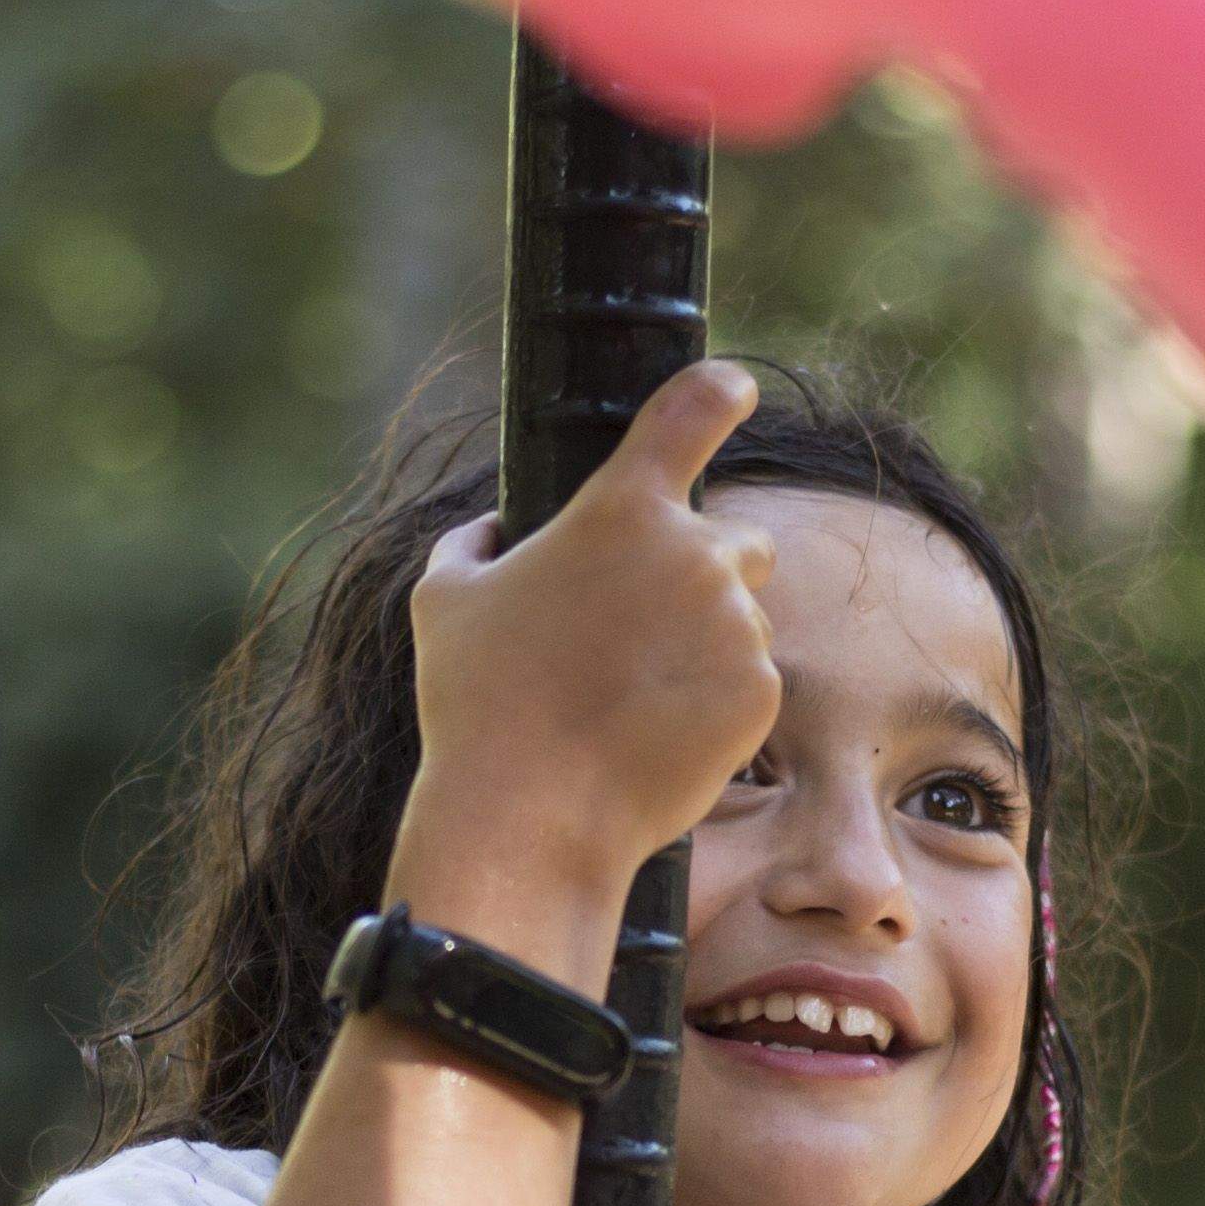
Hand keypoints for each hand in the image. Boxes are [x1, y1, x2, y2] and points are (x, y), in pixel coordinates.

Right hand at [387, 364, 774, 948]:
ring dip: (704, 642)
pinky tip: (655, 732)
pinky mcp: (760, 692)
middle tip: (639, 633)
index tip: (734, 389)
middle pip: (734, 543)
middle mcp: (694, 553)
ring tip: (633, 697)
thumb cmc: (478, 705)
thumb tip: (491, 534)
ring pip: (742, 618)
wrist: (530, 816)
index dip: (719, 391)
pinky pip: (751, 679)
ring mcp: (736, 624)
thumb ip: (472, 545)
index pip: (692, 409)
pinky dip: (716, 700)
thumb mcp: (444, 601)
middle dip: (701, 576)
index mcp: (621, 508)